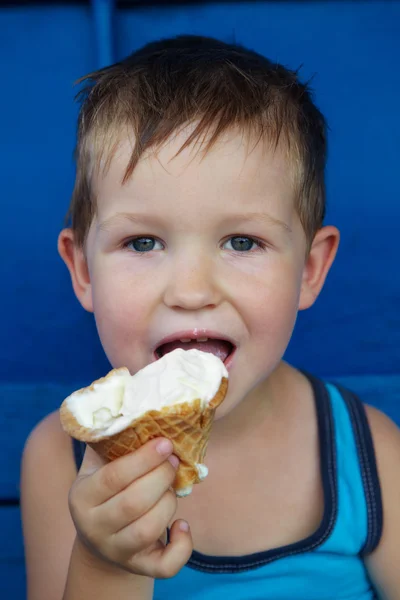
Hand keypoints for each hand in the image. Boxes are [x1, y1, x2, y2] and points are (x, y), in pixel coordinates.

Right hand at [68, 438, 192, 578]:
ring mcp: (116, 550)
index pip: (113, 477)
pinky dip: (182, 546)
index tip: (166, 442)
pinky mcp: (138, 567)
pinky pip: (164, 566)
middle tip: (174, 461)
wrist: (102, 539)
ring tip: (173, 487)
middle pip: (133, 503)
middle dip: (161, 478)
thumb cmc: (108, 488)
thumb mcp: (100, 464)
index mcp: (82, 495)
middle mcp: (94, 527)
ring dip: (169, 503)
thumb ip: (111, 436)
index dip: (143, 459)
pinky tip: (183, 525)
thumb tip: (130, 390)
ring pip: (148, 530)